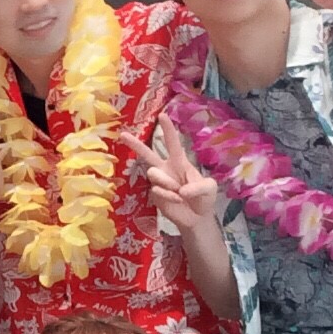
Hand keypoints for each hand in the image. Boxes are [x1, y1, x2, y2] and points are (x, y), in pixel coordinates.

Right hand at [120, 114, 218, 228]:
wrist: (197, 218)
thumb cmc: (204, 198)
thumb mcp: (210, 189)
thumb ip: (199, 186)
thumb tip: (181, 190)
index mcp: (180, 162)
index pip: (172, 143)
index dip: (167, 130)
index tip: (162, 115)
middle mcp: (166, 169)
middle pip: (147, 154)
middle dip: (135, 144)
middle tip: (122, 134)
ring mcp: (158, 182)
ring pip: (153, 173)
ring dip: (168, 182)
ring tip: (179, 193)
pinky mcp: (154, 194)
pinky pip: (156, 190)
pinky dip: (169, 196)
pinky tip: (177, 200)